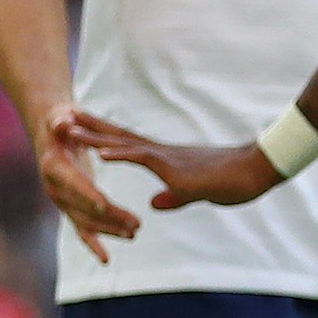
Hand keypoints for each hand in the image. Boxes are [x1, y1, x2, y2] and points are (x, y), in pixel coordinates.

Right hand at [35, 108, 143, 259]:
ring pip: (86, 221)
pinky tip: (106, 259)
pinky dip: (94, 244)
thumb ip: (61, 120)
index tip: (106, 204)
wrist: (52, 135)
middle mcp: (55, 189)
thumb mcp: (59, 117)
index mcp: (54, 168)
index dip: (89, 193)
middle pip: (84, 207)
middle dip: (109, 217)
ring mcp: (62, 201)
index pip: (74, 183)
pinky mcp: (71, 207)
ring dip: (110, 229)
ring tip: (135, 232)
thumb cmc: (60, 122)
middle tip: (136, 223)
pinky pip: (82, 229)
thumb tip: (63, 122)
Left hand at [59, 115, 285, 211]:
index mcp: (163, 158)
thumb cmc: (232, 181)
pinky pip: (142, 158)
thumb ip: (173, 196)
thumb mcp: (195, 193)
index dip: (103, 134)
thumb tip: (154, 203)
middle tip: (62, 115)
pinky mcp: (174, 166)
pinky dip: (120, 154)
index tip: (81, 124)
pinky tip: (101, 152)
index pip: (126, 143)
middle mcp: (160, 152)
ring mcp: (166, 157)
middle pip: (118, 135)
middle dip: (89, 127)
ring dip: (93, 136)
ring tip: (68, 128)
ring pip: (122, 142)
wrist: (254, 171)